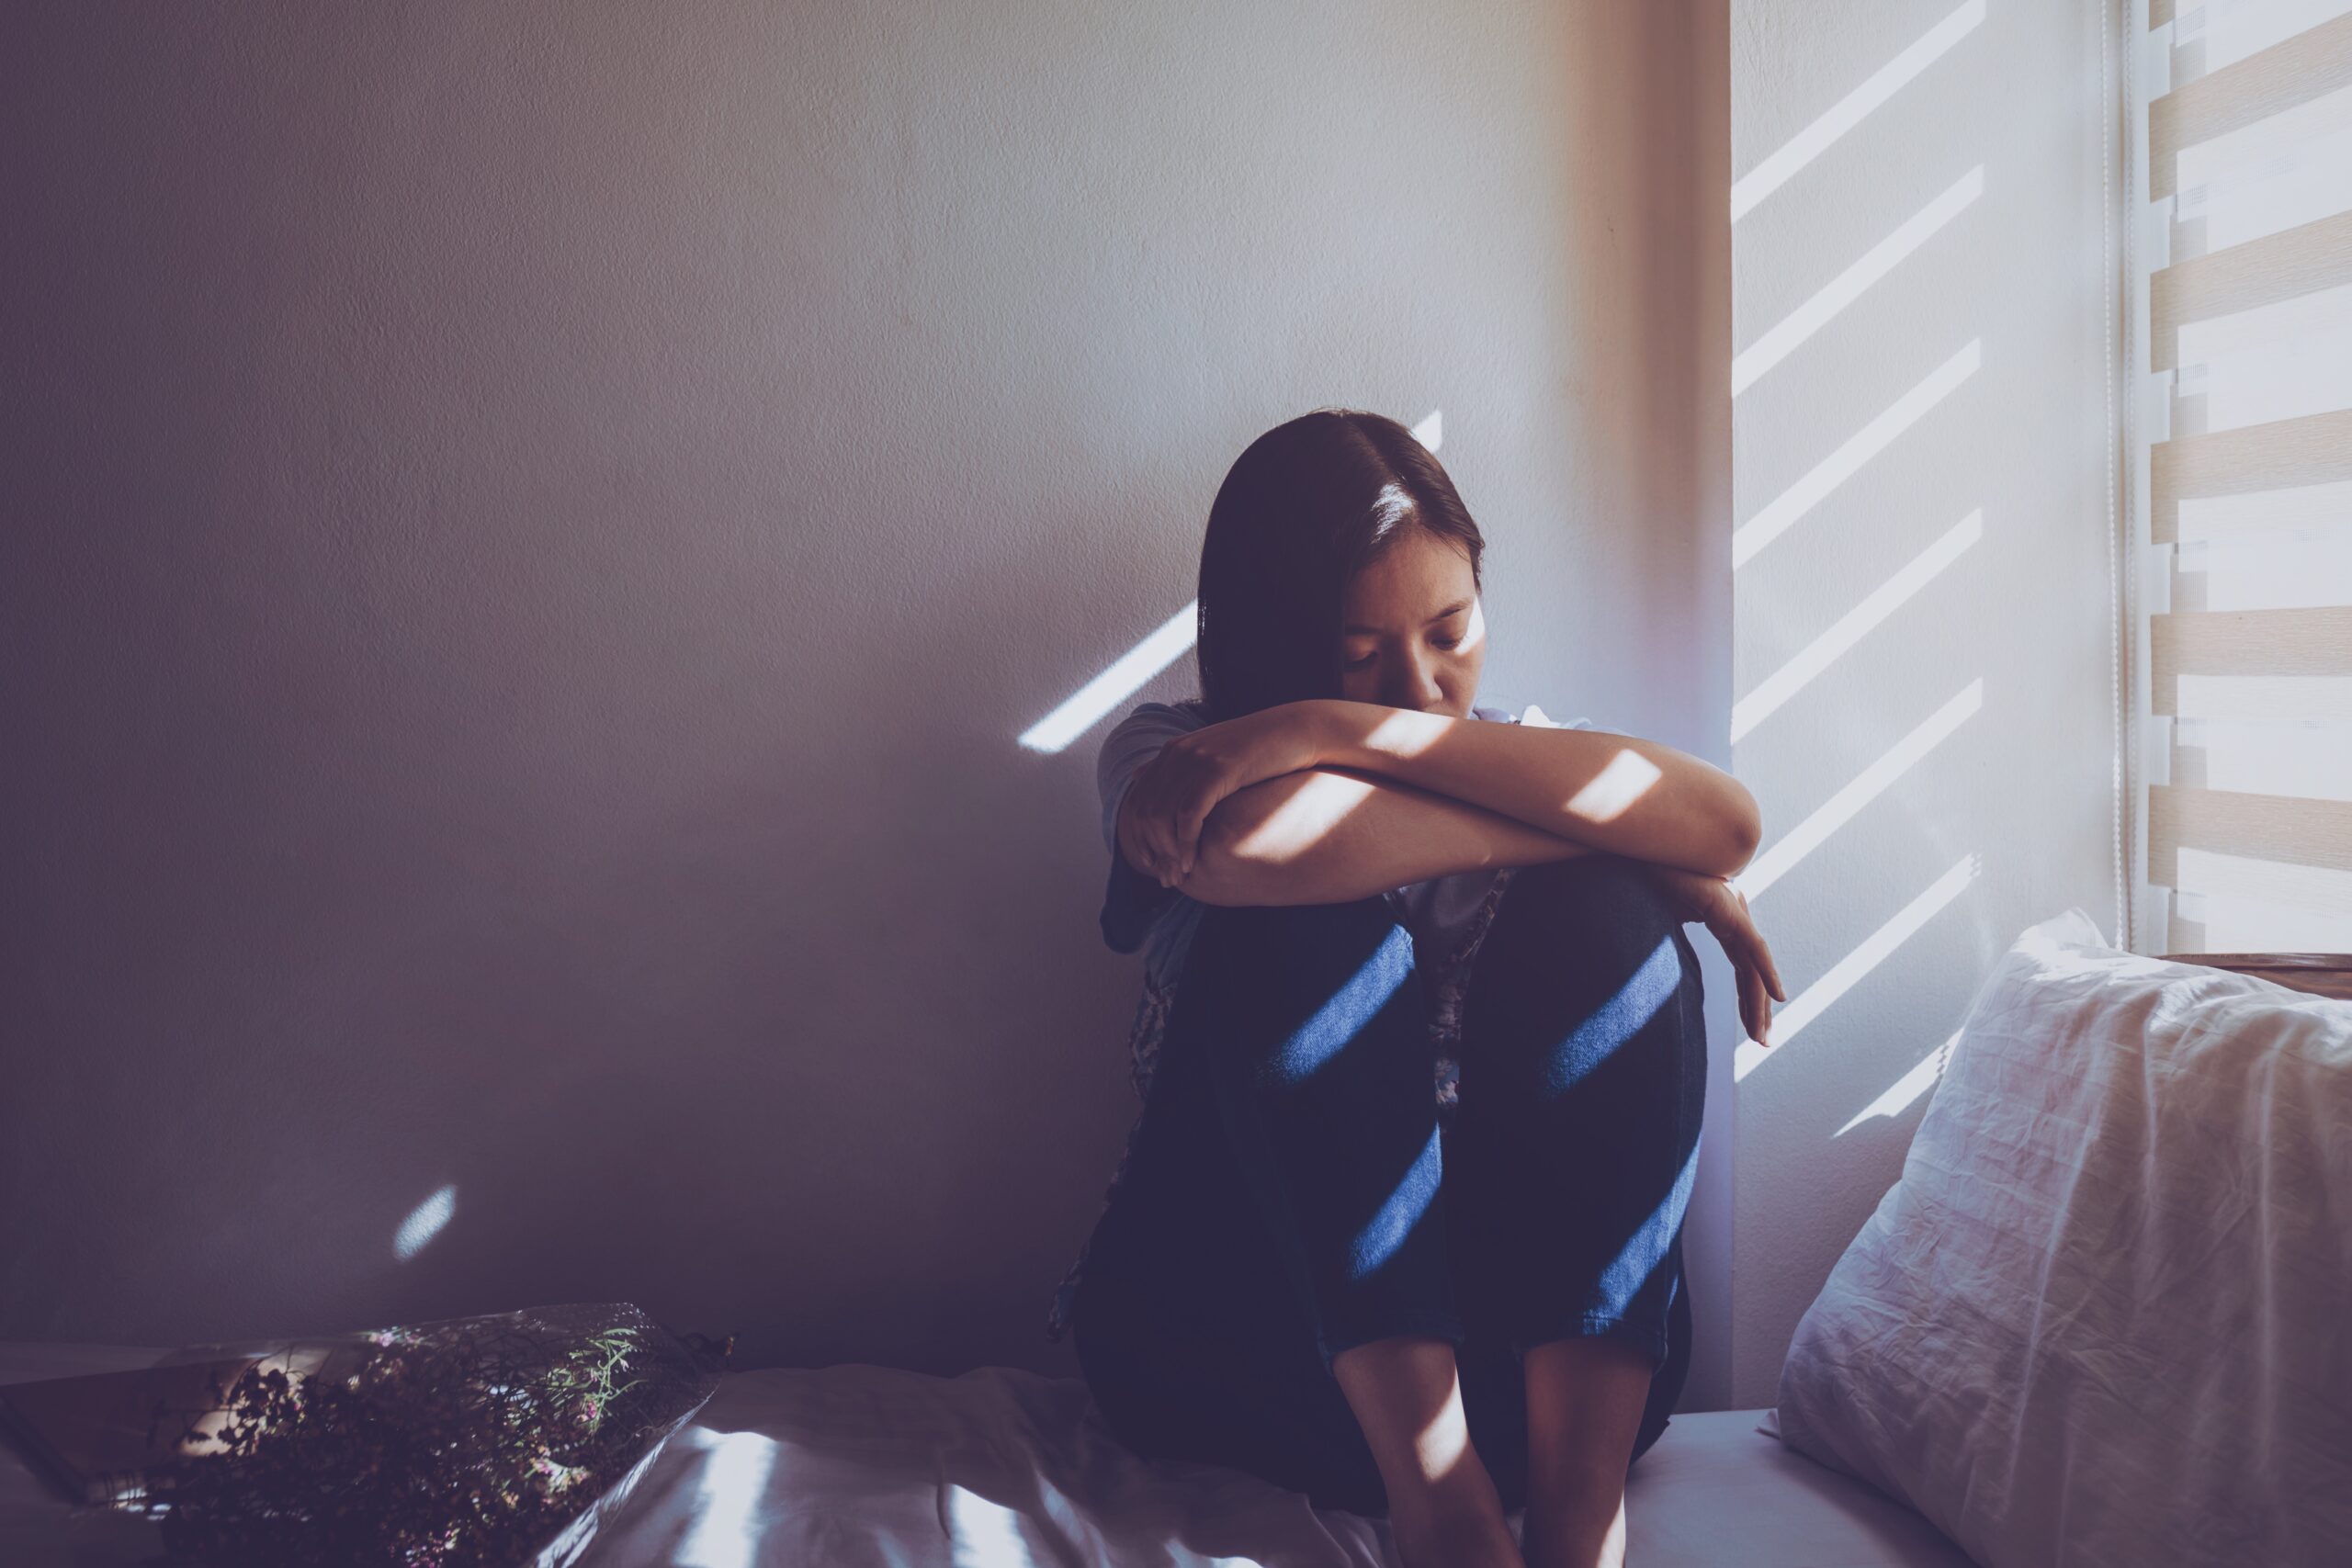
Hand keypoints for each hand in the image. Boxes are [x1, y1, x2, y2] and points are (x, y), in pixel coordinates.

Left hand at [1118, 702, 1328, 887]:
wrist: (1296, 731)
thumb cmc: (1262, 752)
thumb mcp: (1218, 757)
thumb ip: (1189, 771)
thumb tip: (1160, 787)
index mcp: (1172, 752)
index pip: (1136, 799)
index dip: (1137, 836)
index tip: (1151, 862)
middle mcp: (1176, 753)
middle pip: (1143, 811)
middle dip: (1151, 849)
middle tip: (1166, 877)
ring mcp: (1194, 760)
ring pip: (1161, 816)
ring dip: (1166, 851)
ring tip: (1178, 875)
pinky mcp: (1216, 770)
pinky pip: (1188, 815)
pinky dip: (1185, 843)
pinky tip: (1191, 862)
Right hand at [1640, 865, 1787, 1048]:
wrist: (1639, 853)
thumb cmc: (1645, 880)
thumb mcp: (1661, 921)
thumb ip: (1671, 942)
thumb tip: (1657, 968)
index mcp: (1721, 917)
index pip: (1741, 965)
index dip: (1747, 997)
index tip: (1750, 1026)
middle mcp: (1734, 914)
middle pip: (1752, 970)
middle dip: (1757, 1009)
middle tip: (1763, 1041)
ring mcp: (1734, 911)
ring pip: (1755, 966)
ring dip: (1760, 1003)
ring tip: (1763, 1035)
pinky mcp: (1730, 910)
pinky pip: (1754, 948)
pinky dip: (1766, 973)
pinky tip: (1777, 998)